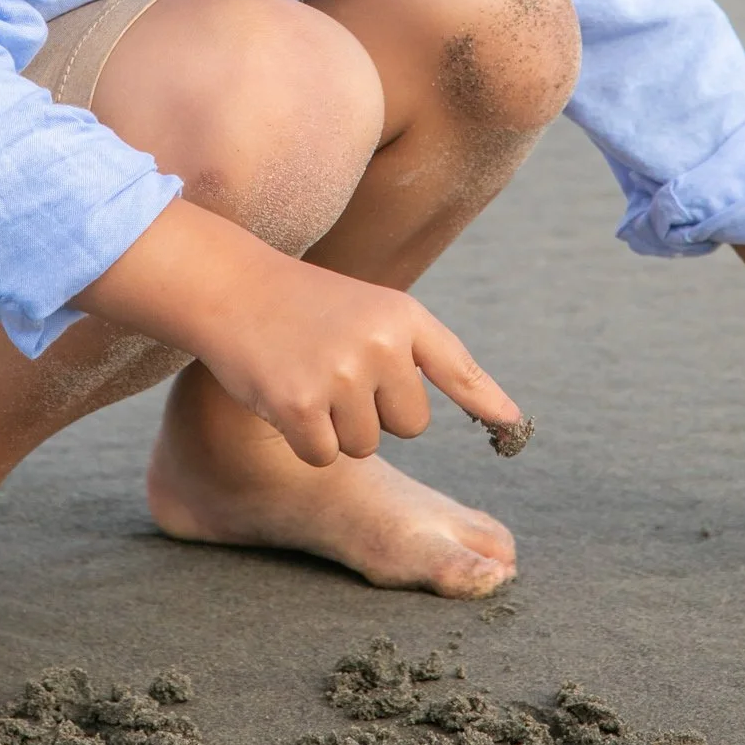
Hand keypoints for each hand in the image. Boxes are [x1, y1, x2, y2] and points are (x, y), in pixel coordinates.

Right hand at [76, 199, 519, 465]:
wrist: (231, 287)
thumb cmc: (304, 305)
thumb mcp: (367, 309)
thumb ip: (411, 352)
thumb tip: (483, 404)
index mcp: (402, 315)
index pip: (456, 366)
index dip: (487, 401)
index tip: (513, 426)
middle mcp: (380, 344)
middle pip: (410, 426)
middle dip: (376, 414)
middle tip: (335, 372)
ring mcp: (341, 376)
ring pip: (365, 446)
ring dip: (336, 427)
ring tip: (307, 376)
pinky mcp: (301, 406)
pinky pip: (325, 457)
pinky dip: (305, 441)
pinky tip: (284, 399)